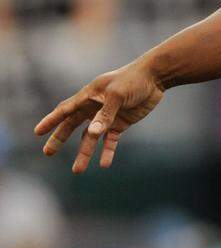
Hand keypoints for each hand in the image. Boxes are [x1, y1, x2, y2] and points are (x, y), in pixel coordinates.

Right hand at [34, 60, 164, 172]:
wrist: (156, 77)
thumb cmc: (133, 80)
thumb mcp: (117, 95)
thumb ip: (105, 114)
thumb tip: (92, 134)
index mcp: (89, 95)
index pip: (65, 109)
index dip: (51, 120)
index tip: (37, 132)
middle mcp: (95, 106)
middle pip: (73, 125)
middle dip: (60, 138)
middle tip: (48, 152)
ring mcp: (107, 116)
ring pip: (91, 137)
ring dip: (84, 152)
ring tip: (77, 170)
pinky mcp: (121, 123)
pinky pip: (110, 140)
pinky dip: (107, 151)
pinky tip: (103, 164)